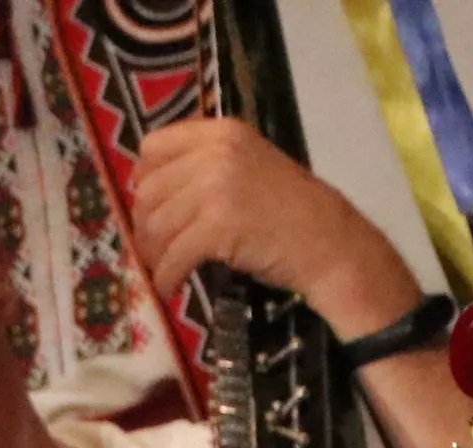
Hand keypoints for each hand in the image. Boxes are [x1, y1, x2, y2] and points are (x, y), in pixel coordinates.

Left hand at [129, 118, 421, 339]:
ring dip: (154, 256)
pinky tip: (171, 289)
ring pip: (157, 225)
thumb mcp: (248, 168)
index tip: (149, 206)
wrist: (328, 242)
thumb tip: (150, 192)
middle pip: (149, 189)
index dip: (144, 180)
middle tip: (153, 250)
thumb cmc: (290, 212)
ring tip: (162, 272)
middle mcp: (215, 153)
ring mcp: (216, 187)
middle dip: (145, 226)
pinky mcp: (218, 226)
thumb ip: (205, 167)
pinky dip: (166, 278)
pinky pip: (174, 256)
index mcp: (221, 133)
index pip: (154, 146)